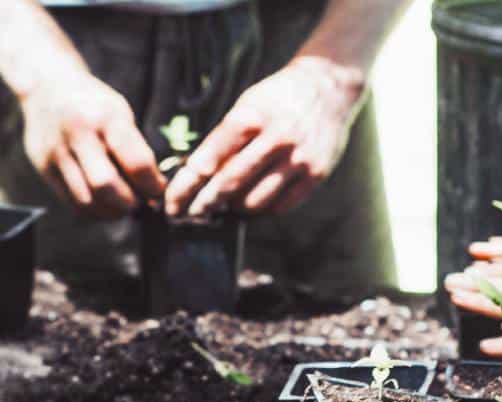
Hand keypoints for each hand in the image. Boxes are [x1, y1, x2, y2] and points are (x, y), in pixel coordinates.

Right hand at [20, 73, 165, 217]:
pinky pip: (70, 202)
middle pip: (106, 186)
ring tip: (122, 206)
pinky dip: (92, 211)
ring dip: (110, 212)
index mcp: (105, 117)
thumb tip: (152, 192)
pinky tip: (102, 204)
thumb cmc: (93, 103)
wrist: (46, 87)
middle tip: (139, 203)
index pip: (136, 162)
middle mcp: (78, 134)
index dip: (153, 185)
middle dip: (129, 203)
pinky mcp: (43, 167)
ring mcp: (56, 152)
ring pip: (86, 201)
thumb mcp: (119, 113)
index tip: (158, 190)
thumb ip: (134, 150)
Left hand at [164, 57, 364, 215]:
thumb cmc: (277, 98)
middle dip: (204, 204)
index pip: (208, 160)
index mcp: (250, 118)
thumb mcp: (246, 105)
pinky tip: (255, 199)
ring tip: (228, 203)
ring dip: (235, 208)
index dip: (185, 186)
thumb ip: (224, 139)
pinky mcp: (316, 174)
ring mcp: (298, 158)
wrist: (329, 87)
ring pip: (254, 201)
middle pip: (229, 184)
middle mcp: (275, 139)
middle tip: (190, 215)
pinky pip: (281, 206)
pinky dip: (263, 208)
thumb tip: (196, 176)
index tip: (172, 203)